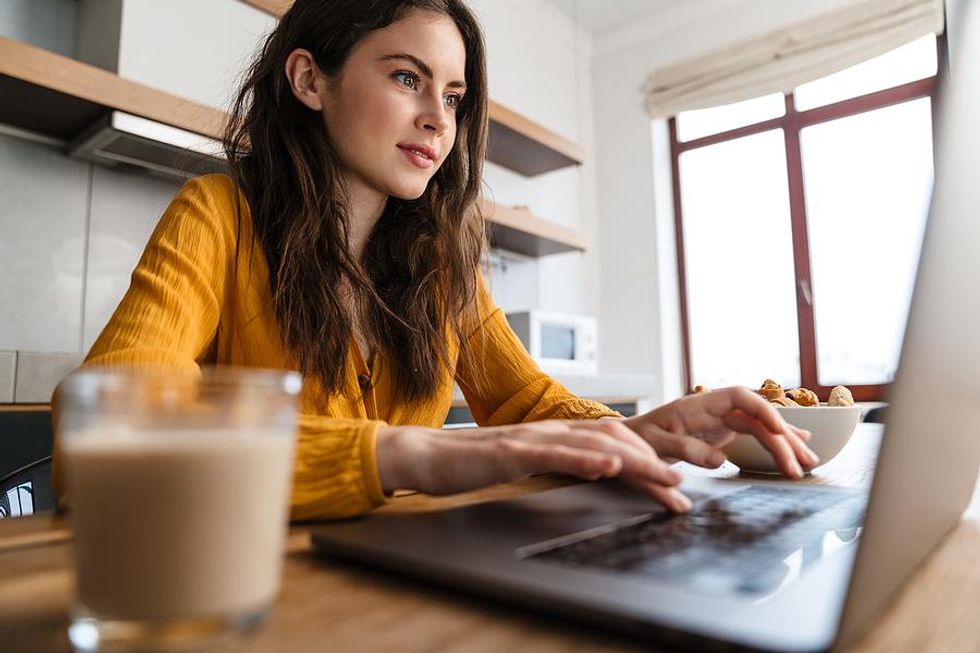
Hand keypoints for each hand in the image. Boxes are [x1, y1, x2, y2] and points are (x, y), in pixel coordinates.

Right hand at [376, 420, 693, 511]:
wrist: (427, 456)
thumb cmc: (475, 463)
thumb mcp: (528, 462)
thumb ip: (561, 461)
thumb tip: (599, 469)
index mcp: (557, 434)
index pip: (613, 443)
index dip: (649, 462)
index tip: (676, 487)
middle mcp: (551, 430)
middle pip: (615, 440)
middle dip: (655, 464)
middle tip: (683, 490)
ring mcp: (532, 439)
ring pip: (593, 444)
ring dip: (634, 462)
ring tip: (664, 478)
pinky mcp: (511, 452)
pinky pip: (554, 454)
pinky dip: (584, 460)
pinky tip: (607, 467)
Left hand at [623, 387, 818, 478]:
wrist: (628, 438)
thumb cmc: (638, 438)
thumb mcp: (655, 444)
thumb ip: (685, 448)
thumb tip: (719, 460)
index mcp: (699, 406)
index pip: (739, 398)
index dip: (763, 410)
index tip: (779, 430)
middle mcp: (715, 409)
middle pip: (758, 417)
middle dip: (782, 439)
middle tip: (799, 466)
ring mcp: (721, 420)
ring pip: (761, 427)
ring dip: (785, 444)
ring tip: (809, 464)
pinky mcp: (722, 431)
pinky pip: (755, 433)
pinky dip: (776, 441)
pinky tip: (798, 444)